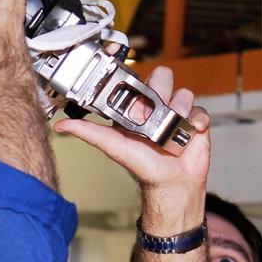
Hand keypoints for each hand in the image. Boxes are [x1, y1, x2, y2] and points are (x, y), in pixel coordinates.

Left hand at [53, 67, 210, 222]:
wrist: (172, 184)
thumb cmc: (142, 166)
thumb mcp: (112, 146)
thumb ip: (88, 132)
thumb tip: (60, 126)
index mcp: (136, 108)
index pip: (137, 80)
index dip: (138, 83)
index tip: (138, 97)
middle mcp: (157, 107)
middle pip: (162, 77)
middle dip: (162, 92)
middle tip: (157, 112)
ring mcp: (177, 112)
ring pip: (183, 93)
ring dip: (180, 109)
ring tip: (174, 128)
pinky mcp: (195, 121)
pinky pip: (200, 109)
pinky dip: (197, 120)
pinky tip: (191, 132)